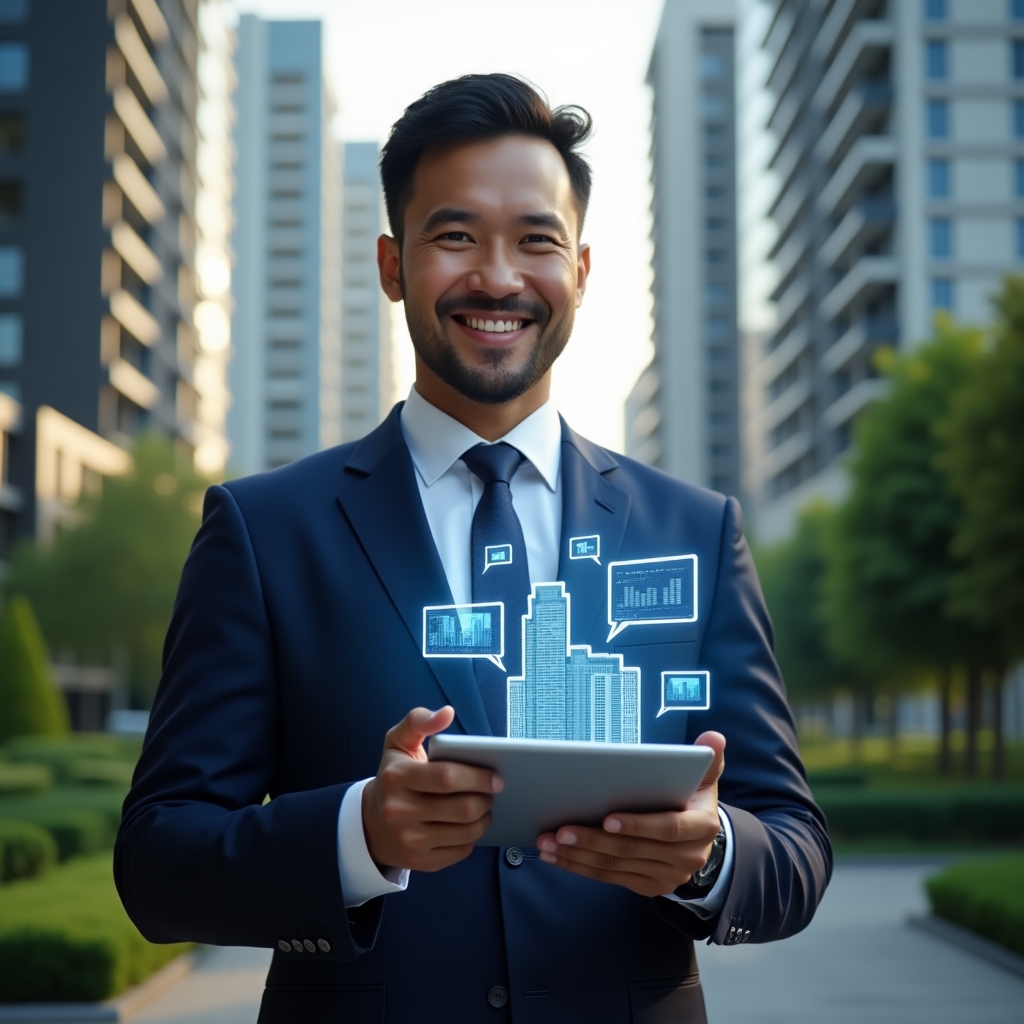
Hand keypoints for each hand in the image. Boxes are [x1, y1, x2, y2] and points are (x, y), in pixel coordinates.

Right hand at [362, 706, 502, 872]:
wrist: (372, 823)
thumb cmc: (394, 775)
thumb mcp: (398, 742)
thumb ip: (419, 720)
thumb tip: (447, 712)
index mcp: (397, 777)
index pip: (447, 777)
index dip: (478, 777)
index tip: (496, 776)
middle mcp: (399, 811)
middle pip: (462, 808)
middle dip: (486, 799)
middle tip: (493, 792)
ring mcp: (409, 840)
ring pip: (466, 832)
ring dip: (484, 818)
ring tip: (484, 806)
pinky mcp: (420, 861)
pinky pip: (461, 851)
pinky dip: (472, 837)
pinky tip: (469, 825)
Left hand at [536, 731, 725, 896]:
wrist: (699, 837)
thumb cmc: (692, 798)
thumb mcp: (704, 776)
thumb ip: (708, 758)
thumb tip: (714, 738)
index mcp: (701, 828)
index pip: (666, 829)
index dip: (637, 825)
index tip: (607, 819)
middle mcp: (686, 858)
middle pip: (632, 850)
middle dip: (592, 840)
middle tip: (560, 830)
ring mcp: (667, 876)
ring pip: (615, 866)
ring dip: (578, 856)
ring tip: (549, 842)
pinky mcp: (648, 886)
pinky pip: (610, 877)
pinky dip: (580, 868)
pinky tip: (557, 857)